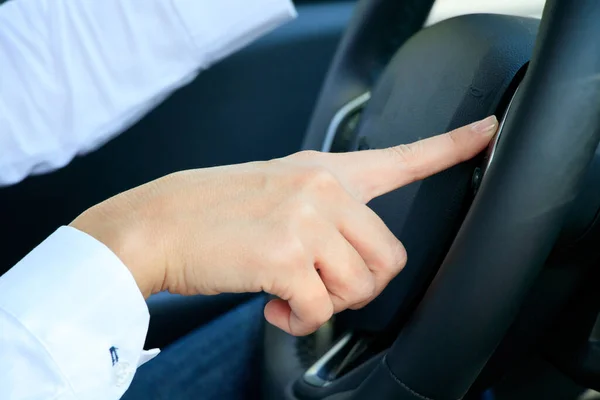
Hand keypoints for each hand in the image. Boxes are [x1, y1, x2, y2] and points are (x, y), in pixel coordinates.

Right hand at [70, 116, 497, 335]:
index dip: (453, 146)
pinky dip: (299, 322)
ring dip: (326, 304)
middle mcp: (323, 189)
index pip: (402, 156)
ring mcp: (306, 220)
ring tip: (290, 294)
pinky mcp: (285, 256)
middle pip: (389, 257)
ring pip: (357, 288)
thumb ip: (323, 210)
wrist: (159, 221)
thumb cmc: (214, 211)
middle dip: (360, 286)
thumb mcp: (278, 189)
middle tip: (322, 286)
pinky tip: (274, 307)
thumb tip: (349, 257)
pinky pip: (319, 311)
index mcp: (325, 171)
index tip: (487, 131)